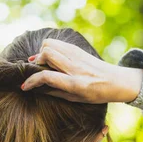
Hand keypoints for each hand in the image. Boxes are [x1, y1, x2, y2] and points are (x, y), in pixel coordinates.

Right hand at [21, 39, 142, 103]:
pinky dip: (50, 48)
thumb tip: (37, 88)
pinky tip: (51, 57)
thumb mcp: (76, 99)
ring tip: (42, 62)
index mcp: (76, 83)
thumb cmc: (97, 94)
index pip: (47, 77)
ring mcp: (78, 56)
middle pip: (47, 53)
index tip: (24, 86)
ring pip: (51, 44)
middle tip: (36, 69)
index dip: (32, 81)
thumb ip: (55, 92)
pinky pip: (59, 43)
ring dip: (42, 52)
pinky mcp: (79, 49)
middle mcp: (76, 67)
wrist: (118, 81)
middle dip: (36, 61)